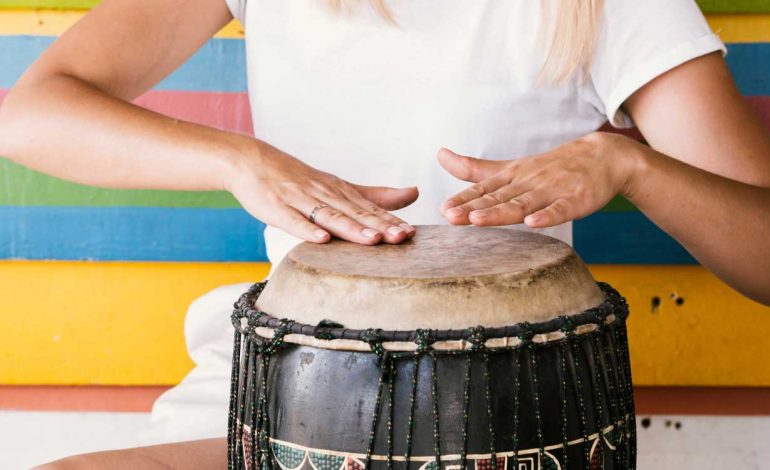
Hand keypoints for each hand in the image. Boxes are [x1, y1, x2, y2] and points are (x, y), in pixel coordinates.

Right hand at [225, 141, 417, 243]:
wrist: (251, 161)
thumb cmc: (297, 179)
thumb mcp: (338, 185)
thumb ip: (374, 195)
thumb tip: (414, 193)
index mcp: (340, 191)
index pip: (370, 209)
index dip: (391, 221)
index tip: (412, 233)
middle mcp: (324, 194)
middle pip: (355, 213)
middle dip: (379, 226)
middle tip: (402, 237)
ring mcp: (300, 201)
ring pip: (330, 217)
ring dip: (352, 228)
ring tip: (372, 240)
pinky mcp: (277, 208)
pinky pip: (294, 221)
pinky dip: (308, 230)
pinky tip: (322, 239)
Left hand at [438, 132, 641, 226]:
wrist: (602, 156)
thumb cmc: (550, 168)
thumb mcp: (509, 167)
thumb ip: (475, 169)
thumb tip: (439, 154)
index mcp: (511, 177)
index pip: (483, 189)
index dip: (463, 199)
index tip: (443, 209)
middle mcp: (528, 182)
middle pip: (498, 198)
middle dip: (473, 207)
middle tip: (451, 216)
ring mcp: (551, 191)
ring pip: (522, 204)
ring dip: (500, 212)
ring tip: (478, 219)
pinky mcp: (575, 200)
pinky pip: (560, 209)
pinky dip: (547, 216)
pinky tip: (533, 223)